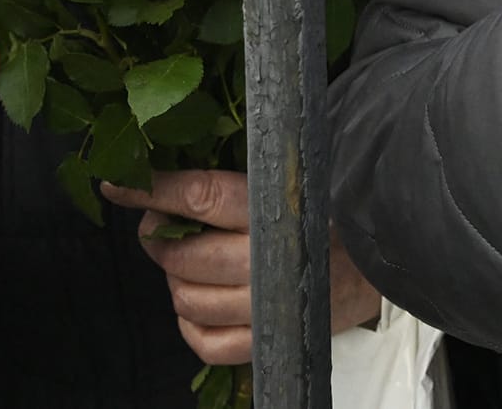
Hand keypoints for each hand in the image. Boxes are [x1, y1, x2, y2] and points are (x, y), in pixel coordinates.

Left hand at [106, 170, 381, 367]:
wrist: (385, 258)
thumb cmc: (333, 207)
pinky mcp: (271, 339)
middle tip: (158, 228)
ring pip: (190, 301)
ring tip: (185, 264)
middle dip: (158, 241)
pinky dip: (190, 325)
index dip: (151, 190)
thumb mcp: (299, 175)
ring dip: (175, 281)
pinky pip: (208, 344)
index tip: (116, 184)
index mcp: (276, 208)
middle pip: (184, 257)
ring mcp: (268, 307)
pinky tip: (196, 305)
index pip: (199, 196)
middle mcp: (268, 261)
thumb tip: (184, 158)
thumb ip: (250, 170)